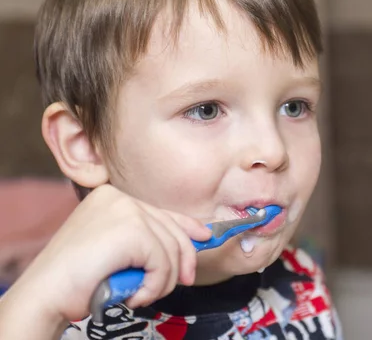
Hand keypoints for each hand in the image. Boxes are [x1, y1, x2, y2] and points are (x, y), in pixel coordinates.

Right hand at [2, 184, 210, 324]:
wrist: (46, 294)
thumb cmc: (76, 279)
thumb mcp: (115, 250)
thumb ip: (145, 241)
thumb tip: (189, 242)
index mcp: (113, 197)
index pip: (161, 211)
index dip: (186, 226)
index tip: (203, 237)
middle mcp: (120, 197)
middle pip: (172, 228)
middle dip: (182, 260)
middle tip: (184, 282)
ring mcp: (126, 210)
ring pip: (171, 249)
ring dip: (163, 281)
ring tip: (142, 294)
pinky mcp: (132, 230)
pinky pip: (163, 263)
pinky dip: (155, 286)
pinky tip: (136, 295)